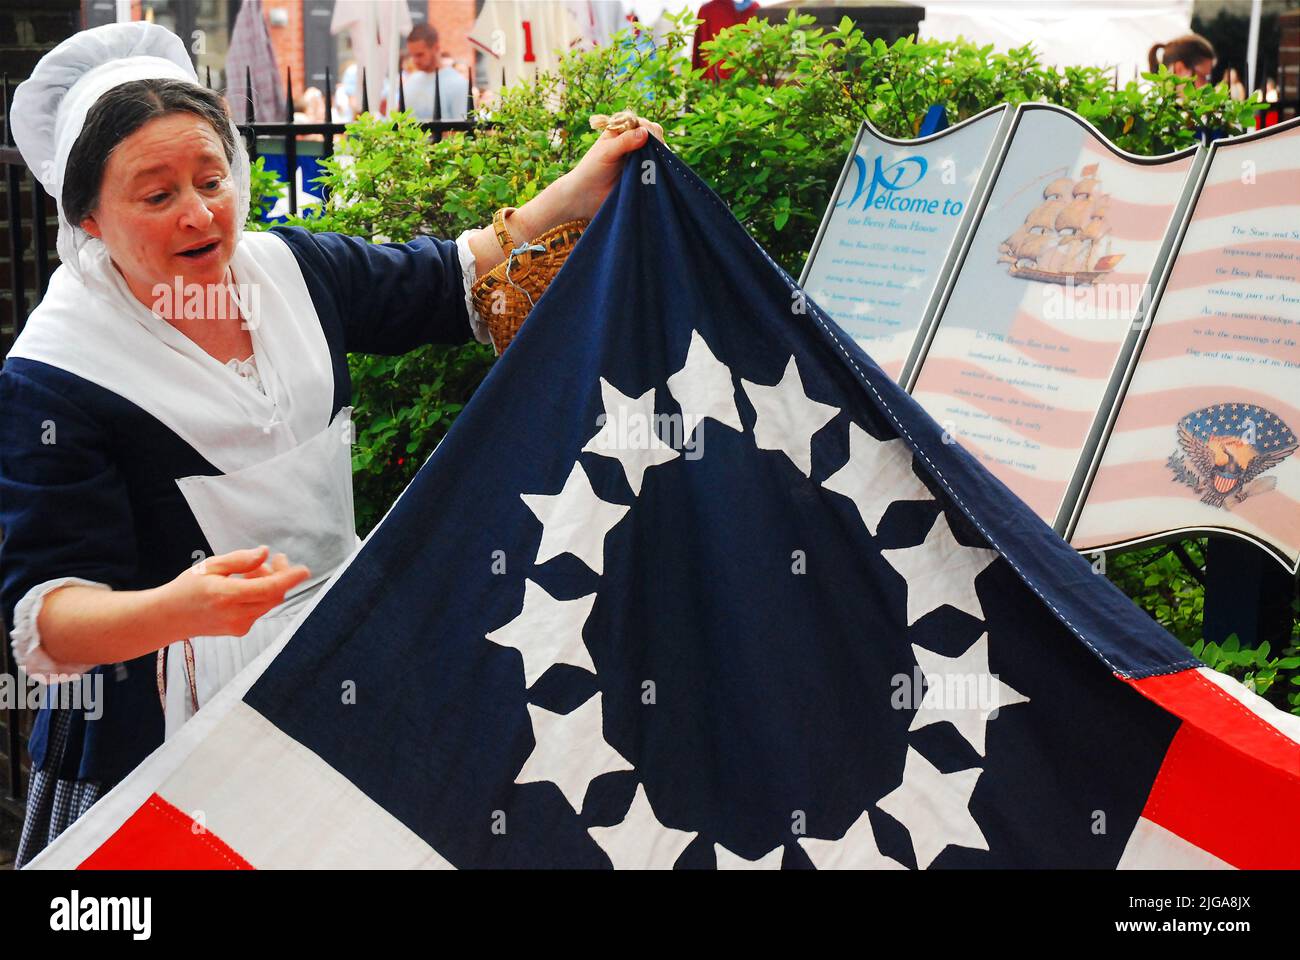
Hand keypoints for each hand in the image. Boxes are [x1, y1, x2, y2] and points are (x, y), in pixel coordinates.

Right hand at [164, 545, 310, 638]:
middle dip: (280, 575)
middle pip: (274, 595)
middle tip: (275, 559)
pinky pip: (260, 609)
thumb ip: (239, 560)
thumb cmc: (187, 588)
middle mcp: (236, 614)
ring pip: (269, 602)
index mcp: (226, 596)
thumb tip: (265, 553)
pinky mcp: (240, 630)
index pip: (268, 589)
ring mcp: (239, 626)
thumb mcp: (209, 566)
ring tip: (251, 572)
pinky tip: (245, 586)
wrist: (169, 618)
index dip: (289, 578)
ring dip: (269, 584)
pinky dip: (260, 595)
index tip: (304, 570)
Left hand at [557, 115, 665, 220]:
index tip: (651, 137)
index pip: (641, 123)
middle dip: (656, 141)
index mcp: (621, 130)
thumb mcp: (606, 152)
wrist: (587, 195)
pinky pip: (656, 165)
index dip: (648, 128)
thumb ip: (624, 142)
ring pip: (657, 149)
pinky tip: (660, 170)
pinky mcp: (643, 171)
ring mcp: (639, 156)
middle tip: (657, 151)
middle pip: (653, 134)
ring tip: (658, 162)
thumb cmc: (592, 169)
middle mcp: (632, 141)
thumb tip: (645, 132)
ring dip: (660, 154)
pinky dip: (659, 166)